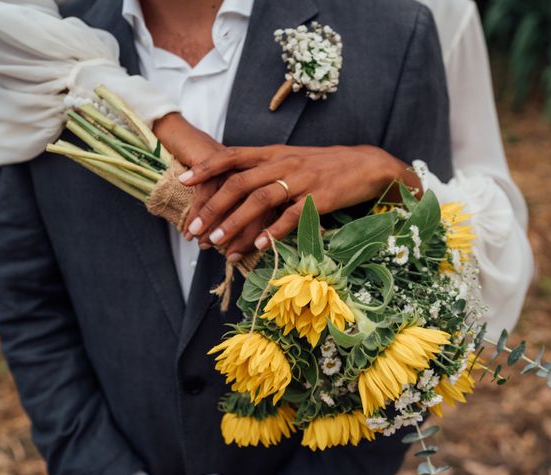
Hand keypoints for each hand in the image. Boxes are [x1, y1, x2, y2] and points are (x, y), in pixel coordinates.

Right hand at [153, 114, 272, 257]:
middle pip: (255, 205)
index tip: (240, 256)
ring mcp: (235, 161)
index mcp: (265, 178)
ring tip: (203, 244)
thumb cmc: (209, 173)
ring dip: (217, 225)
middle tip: (229, 256)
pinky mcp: (214, 157)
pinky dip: (198, 210)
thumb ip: (234, 215)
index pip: (267, 211)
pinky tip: (190, 227)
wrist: (188, 140)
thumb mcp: (226, 195)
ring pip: (231, 198)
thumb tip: (234, 246)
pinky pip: (208, 188)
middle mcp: (254, 169)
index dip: (253, 236)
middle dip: (240, 234)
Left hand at [179, 145, 421, 249]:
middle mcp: (283, 163)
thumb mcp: (291, 160)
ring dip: (235, 223)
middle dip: (213, 207)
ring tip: (217, 242)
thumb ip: (264, 169)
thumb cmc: (324, 166)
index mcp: (273, 153)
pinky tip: (260, 246)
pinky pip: (293, 215)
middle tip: (195, 230)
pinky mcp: (321, 197)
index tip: (183, 181)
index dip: (207, 168)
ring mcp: (302, 179)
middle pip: (240, 183)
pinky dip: (275, 231)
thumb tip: (233, 184)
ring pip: (261, 200)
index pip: (233, 155)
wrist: (367, 164)